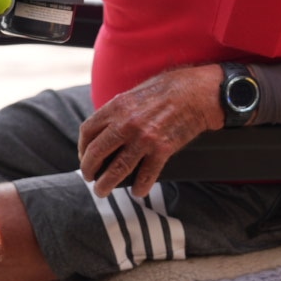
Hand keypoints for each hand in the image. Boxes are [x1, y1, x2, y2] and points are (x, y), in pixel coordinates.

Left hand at [78, 65, 224, 197]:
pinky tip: (138, 191)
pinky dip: (140, 187)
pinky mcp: (163, 150)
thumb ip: (119, 110)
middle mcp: (127, 123)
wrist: (198, 92)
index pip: (88, 130)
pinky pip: (146, 175)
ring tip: (102, 191)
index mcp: (117, 106)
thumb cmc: (168, 88)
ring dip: (106, 184)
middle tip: (90, 178)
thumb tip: (105, 128)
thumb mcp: (136, 92)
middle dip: (89, 169)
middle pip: (96, 152)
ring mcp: (144, 138)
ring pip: (117, 169)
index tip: (85, 156)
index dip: (82, 147)